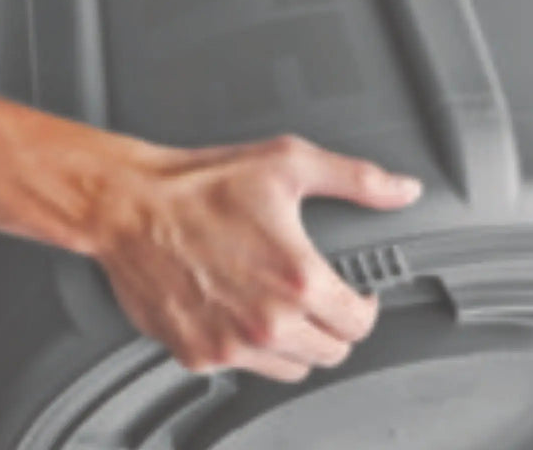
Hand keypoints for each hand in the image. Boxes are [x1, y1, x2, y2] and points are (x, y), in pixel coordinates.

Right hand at [92, 134, 422, 382]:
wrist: (129, 206)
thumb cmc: (200, 184)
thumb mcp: (288, 164)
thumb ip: (356, 179)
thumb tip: (402, 190)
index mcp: (297, 279)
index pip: (360, 324)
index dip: (366, 306)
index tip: (358, 293)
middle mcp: (268, 322)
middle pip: (331, 352)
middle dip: (334, 324)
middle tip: (320, 296)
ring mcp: (231, 346)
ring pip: (292, 368)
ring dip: (297, 342)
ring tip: (281, 304)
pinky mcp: (197, 355)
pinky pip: (243, 368)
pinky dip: (249, 346)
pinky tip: (239, 309)